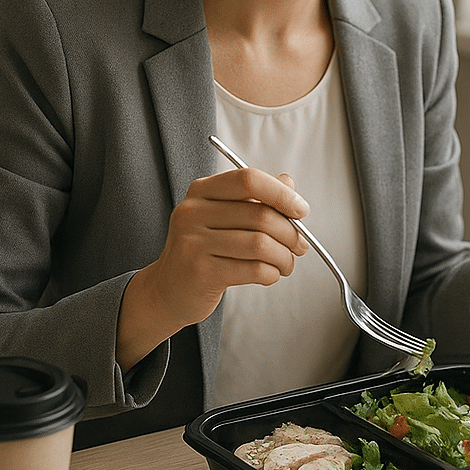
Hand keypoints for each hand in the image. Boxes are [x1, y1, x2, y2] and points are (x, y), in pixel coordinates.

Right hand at [116, 167, 309, 368]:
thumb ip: (256, 198)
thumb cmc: (203, 250)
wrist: (168, 290)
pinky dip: (271, 273)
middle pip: (260, 214)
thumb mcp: (224, 216)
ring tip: (286, 263)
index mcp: (202, 191)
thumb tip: (288, 183)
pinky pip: (253, 269)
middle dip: (290, 233)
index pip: (248, 180)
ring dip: (284, 257)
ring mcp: (194, 243)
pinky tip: (270, 274)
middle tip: (300, 246)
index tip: (301, 210)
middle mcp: (193, 212)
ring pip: (260, 244)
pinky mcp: (202, 272)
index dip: (281, 194)